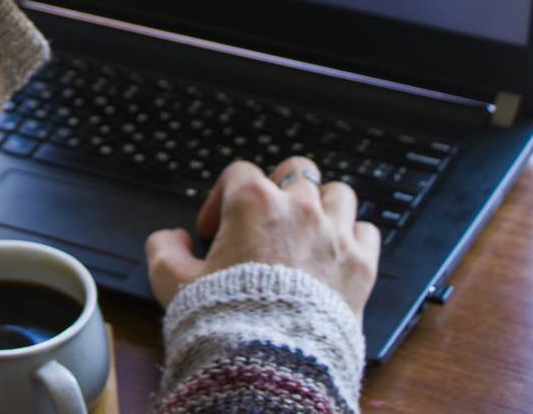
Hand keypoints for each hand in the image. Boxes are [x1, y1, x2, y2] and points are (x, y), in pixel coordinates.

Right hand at [144, 155, 380, 316]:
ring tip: (306, 231)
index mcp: (253, 203)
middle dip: (278, 189)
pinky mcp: (360, 265)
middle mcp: (298, 209)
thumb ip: (164, 250)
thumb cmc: (225, 319)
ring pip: (338, 194)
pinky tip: (336, 254)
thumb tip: (170, 239)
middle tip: (265, 219)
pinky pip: (367, 232)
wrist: (271, 361)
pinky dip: (353, 238)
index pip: (239, 172)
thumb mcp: (171, 281)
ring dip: (322, 206)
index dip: (222, 198)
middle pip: (296, 171)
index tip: (214, 230)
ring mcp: (334, 234)